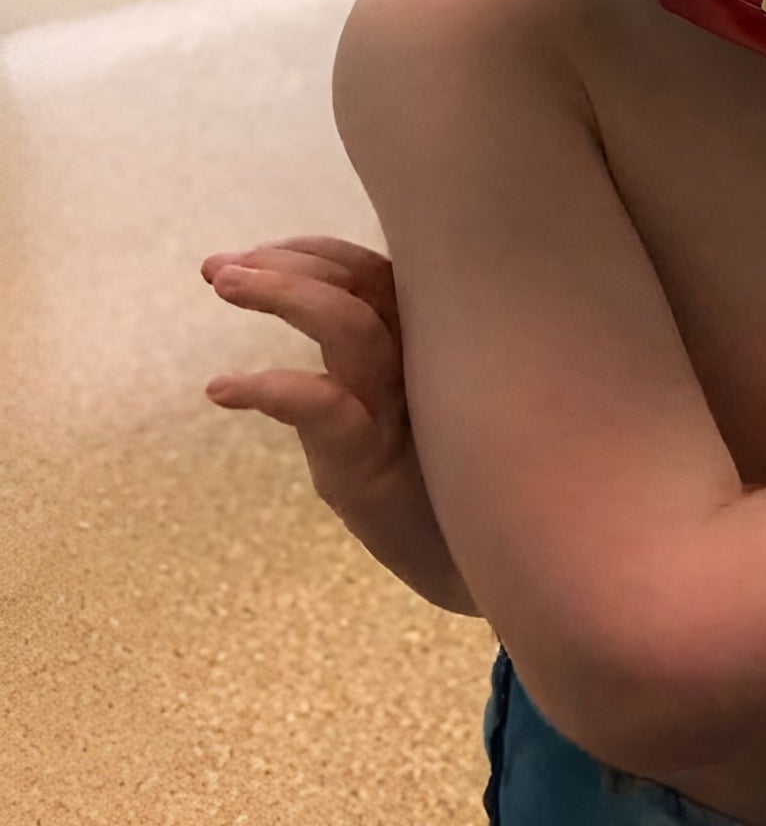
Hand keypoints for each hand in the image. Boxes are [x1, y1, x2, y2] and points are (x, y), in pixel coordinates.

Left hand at [201, 235, 476, 615]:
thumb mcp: (418, 420)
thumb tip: (350, 323)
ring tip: (223, 282)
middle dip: (290, 266)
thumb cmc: (448, 489)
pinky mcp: (373, 465)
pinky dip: (273, 389)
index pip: (374, 273)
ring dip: (285, 295)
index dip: (316, 254)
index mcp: (428, 347)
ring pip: (349, 328)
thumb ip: (399, 365)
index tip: (259, 252)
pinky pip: (325, 408)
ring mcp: (401, 410)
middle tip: (220, 268)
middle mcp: (423, 364)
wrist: (486, 572)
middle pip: (364, 284)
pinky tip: (223, 390)